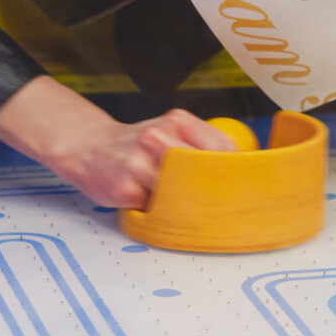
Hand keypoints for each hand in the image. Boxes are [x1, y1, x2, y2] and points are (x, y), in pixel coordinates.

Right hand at [0, 77, 236, 208]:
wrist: (87, 147)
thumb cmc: (136, 144)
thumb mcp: (169, 130)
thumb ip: (201, 143)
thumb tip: (242, 168)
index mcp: (176, 121)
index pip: (221, 148)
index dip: (238, 171)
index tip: (248, 186)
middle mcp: (157, 138)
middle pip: (204, 173)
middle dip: (217, 193)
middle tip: (229, 207)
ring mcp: (139, 165)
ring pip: (181, 196)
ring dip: (189, 207)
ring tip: (192, 211)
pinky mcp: (125, 190)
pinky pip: (156, 210)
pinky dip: (162, 214)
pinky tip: (157, 208)